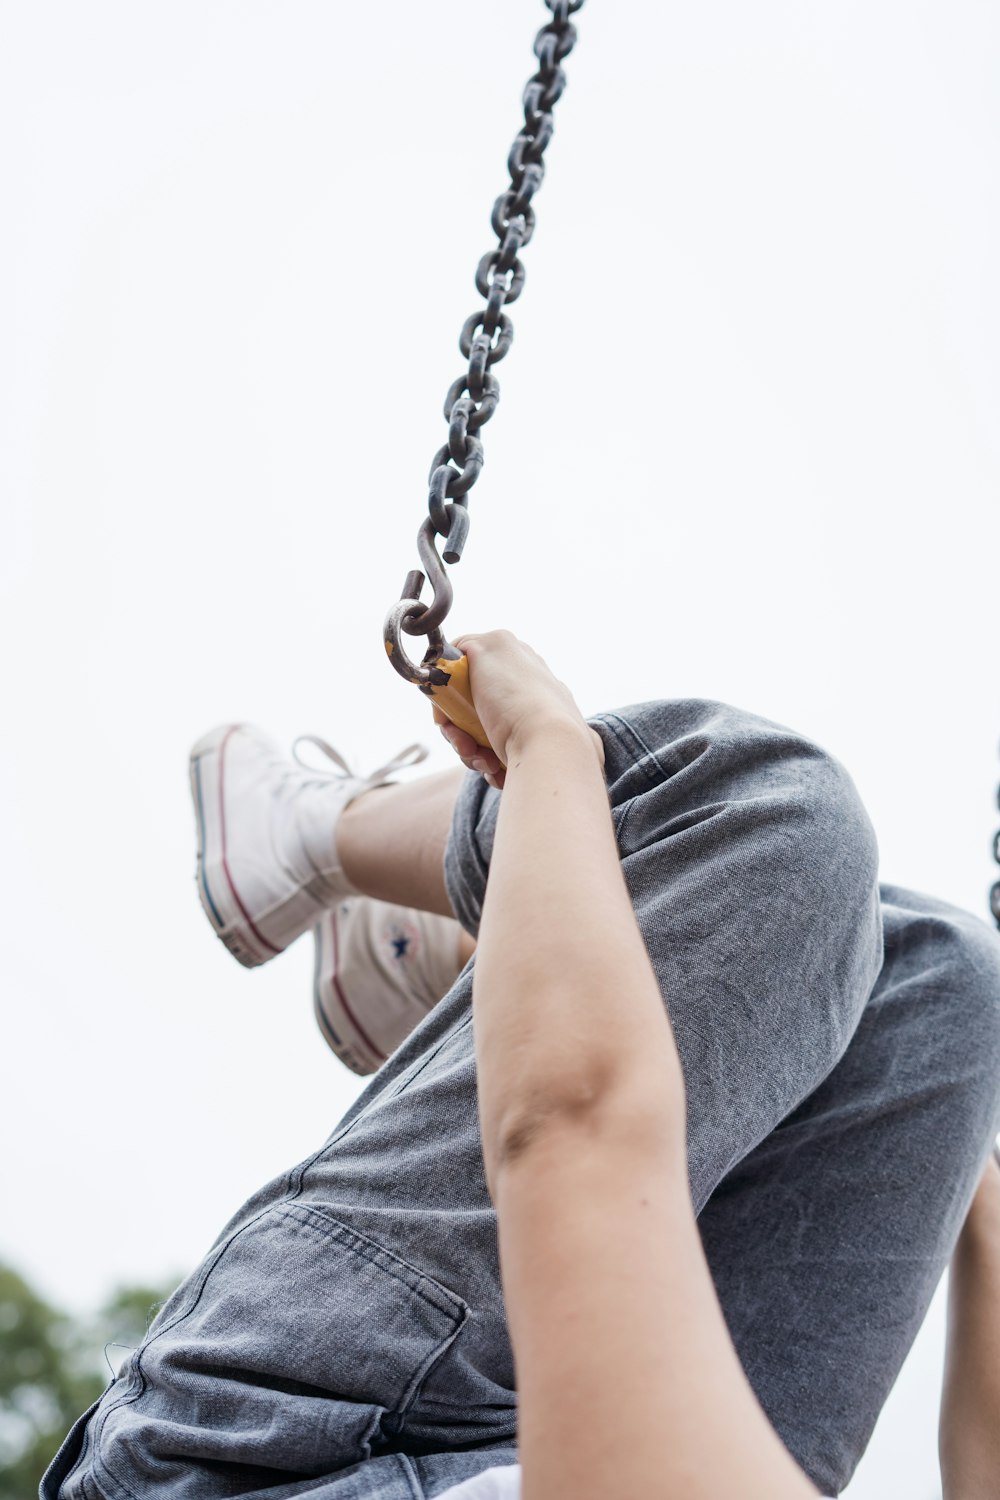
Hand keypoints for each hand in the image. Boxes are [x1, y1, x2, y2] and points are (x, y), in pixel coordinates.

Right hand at [434, 630, 598, 789]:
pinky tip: (499, 769)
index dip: (447, 697)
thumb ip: (468, 643)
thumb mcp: (484, 649)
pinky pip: (499, 754)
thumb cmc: (515, 700)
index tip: (444, 717)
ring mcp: (529, 715)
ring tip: (485, 763)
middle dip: (458, 730)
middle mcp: (522, 682)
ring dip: (472, 752)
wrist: (549, 747)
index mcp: (512, 657)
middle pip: (468, 707)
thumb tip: (458, 651)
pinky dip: (492, 763)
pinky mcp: (534, 743)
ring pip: (479, 734)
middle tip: (464, 745)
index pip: (464, 672)